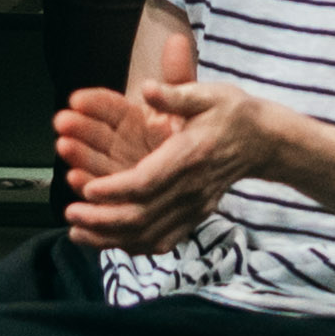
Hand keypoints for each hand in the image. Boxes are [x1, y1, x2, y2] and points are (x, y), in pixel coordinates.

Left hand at [60, 72, 278, 258]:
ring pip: (148, 235)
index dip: (113, 189)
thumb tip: (148, 89)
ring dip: (110, 237)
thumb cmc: (233, 113)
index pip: (146, 182)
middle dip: (102, 218)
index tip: (85, 188)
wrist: (264, 142)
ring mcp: (195, 208)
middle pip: (142, 215)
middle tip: (70, 211)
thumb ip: (177, 92)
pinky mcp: (194, 218)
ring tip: (77, 231)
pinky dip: (131, 246)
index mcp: (190, 156)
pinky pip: (161, 241)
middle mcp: (192, 189)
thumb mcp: (209, 93)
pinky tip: (105, 241)